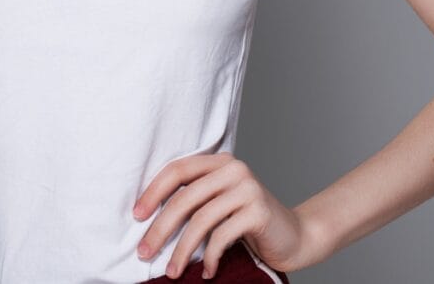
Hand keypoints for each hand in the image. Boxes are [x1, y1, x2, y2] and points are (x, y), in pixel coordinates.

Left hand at [132, 151, 307, 278]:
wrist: (297, 236)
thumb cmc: (249, 222)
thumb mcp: (220, 202)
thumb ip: (196, 198)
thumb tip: (148, 216)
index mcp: (219, 161)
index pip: (177, 170)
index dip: (153, 192)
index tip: (136, 216)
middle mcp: (233, 169)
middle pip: (185, 198)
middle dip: (160, 228)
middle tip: (143, 251)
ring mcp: (247, 188)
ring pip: (200, 220)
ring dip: (181, 250)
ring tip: (171, 272)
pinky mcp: (258, 212)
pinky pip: (222, 236)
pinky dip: (209, 257)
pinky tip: (206, 271)